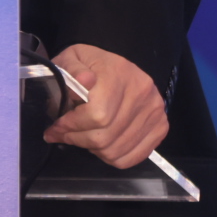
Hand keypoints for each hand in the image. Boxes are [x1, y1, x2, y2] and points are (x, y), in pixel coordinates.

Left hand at [44, 43, 168, 168]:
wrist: (115, 65)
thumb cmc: (88, 64)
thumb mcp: (71, 59)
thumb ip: (71, 70)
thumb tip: (84, 81)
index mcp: (119, 74)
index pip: (97, 115)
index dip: (73, 126)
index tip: (56, 126)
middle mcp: (142, 93)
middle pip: (106, 136)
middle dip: (78, 140)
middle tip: (63, 135)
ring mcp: (154, 112)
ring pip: (116, 150)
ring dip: (93, 150)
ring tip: (81, 138)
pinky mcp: (160, 127)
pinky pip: (133, 157)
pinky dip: (112, 158)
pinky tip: (101, 145)